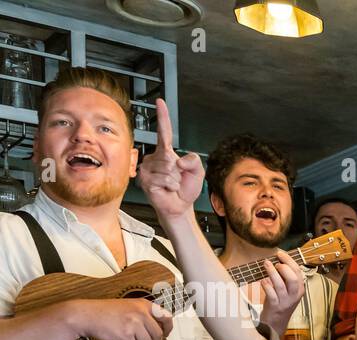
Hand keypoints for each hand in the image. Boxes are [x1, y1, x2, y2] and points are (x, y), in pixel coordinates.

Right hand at [74, 297, 171, 339]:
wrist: (86, 315)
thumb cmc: (105, 311)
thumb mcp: (128, 306)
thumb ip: (143, 314)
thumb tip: (157, 330)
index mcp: (144, 304)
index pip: (166, 317)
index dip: (168, 328)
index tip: (166, 335)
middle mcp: (141, 313)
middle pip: (158, 334)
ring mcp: (133, 324)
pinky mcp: (125, 335)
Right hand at [136, 99, 204, 220]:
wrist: (180, 206)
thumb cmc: (186, 188)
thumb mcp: (198, 171)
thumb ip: (194, 160)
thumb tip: (178, 161)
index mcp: (166, 152)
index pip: (163, 131)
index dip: (163, 116)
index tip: (160, 102)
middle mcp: (154, 158)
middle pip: (169, 157)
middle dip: (179, 171)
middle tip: (177, 179)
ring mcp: (148, 168)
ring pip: (167, 169)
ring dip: (175, 180)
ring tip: (171, 185)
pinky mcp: (145, 179)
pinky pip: (164, 179)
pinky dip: (170, 186)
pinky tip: (166, 189)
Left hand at [258, 249, 305, 334]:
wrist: (276, 322)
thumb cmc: (280, 301)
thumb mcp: (287, 290)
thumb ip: (285, 277)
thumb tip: (277, 259)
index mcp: (299, 289)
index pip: (297, 271)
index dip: (289, 260)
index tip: (280, 253)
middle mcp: (294, 295)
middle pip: (292, 278)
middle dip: (283, 267)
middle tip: (275, 263)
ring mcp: (285, 301)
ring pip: (280, 285)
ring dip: (272, 272)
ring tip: (266, 264)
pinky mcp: (275, 306)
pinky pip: (271, 294)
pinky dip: (267, 286)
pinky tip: (263, 280)